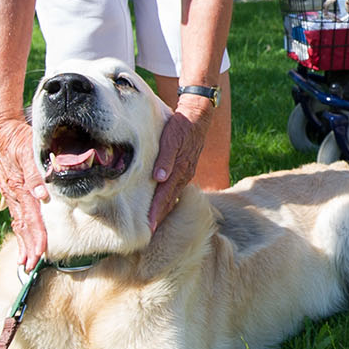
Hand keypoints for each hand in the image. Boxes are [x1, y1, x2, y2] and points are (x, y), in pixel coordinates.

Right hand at [0, 115, 48, 267]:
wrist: (0, 131)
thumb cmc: (18, 139)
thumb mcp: (28, 151)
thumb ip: (35, 173)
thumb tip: (42, 195)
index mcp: (19, 187)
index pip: (31, 217)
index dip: (37, 236)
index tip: (41, 253)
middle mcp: (13, 194)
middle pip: (23, 225)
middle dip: (28, 247)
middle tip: (31, 267)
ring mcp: (10, 194)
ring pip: (18, 222)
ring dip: (24, 242)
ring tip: (26, 261)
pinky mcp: (10, 191)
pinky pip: (16, 215)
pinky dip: (20, 230)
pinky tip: (24, 240)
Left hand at [146, 105, 209, 228]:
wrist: (198, 114)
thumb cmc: (181, 126)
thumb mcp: (171, 138)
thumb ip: (165, 158)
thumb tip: (159, 178)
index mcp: (179, 170)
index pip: (165, 196)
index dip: (157, 212)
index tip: (149, 227)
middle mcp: (184, 174)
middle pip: (170, 201)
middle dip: (160, 217)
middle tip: (149, 234)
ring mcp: (186, 172)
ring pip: (174, 196)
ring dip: (165, 209)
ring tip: (156, 222)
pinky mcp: (186, 167)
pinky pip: (177, 187)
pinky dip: (169, 198)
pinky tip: (164, 202)